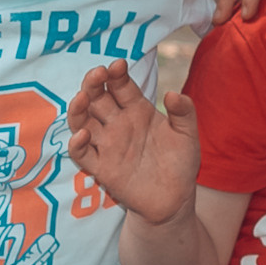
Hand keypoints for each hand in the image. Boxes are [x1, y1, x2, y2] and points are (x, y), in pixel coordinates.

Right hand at [69, 62, 199, 225]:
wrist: (175, 199)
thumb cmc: (180, 163)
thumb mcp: (188, 135)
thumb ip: (184, 113)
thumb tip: (173, 94)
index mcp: (137, 110)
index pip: (120, 86)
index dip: (116, 74)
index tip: (118, 65)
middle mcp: (118, 124)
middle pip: (97, 98)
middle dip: (93, 84)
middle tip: (97, 74)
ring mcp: (107, 144)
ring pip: (83, 121)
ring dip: (78, 108)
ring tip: (82, 97)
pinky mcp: (101, 168)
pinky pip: (82, 154)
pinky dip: (77, 144)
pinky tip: (83, 135)